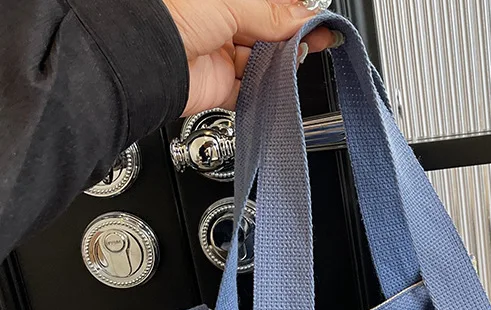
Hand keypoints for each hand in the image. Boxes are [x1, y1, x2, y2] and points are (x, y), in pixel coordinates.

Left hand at [163, 0, 336, 116]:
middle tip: (316, 40)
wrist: (146, 59)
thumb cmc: (171, 16)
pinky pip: (249, 92)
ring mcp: (218, 56)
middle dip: (291, 38)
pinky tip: (280, 84)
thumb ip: (273, 13)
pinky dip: (266, 90)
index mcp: (219, 0)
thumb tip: (307, 17)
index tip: (318, 20)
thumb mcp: (232, 2)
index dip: (293, 12)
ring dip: (281, 64)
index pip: (266, 5)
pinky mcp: (218, 87)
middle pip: (266, 33)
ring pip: (261, 62)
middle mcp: (217, 23)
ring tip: (296, 61)